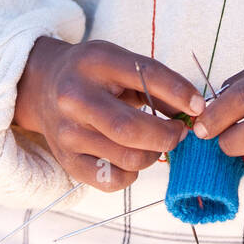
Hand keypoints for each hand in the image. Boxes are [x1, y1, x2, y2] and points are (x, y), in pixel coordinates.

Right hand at [13, 35, 205, 192]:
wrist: (44, 86)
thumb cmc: (94, 74)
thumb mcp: (120, 63)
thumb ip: (156, 84)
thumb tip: (194, 111)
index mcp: (95, 62)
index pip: (145, 75)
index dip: (179, 92)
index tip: (199, 106)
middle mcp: (76, 97)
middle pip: (132, 129)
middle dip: (167, 135)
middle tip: (179, 132)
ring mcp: (68, 133)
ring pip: (127, 158)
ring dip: (154, 155)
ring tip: (156, 143)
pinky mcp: (66, 161)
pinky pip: (112, 181)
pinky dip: (132, 173)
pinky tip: (132, 157)